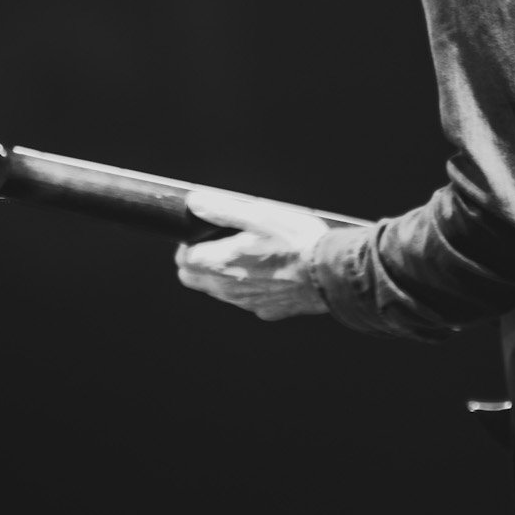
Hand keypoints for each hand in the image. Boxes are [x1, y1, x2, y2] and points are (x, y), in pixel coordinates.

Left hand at [174, 189, 331, 320]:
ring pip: (220, 291)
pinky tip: (270, 271)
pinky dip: (250, 286)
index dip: (191, 244)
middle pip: (195, 279)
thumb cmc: (298, 243)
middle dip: (200, 261)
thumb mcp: (259, 214)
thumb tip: (196, 203)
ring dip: (224, 274)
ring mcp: (247, 303)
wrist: (331, 274)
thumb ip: (222, 209)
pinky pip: (247, 299)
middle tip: (222, 243)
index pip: (183, 260)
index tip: (206, 234)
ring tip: (250, 254)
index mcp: (221, 264)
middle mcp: (229, 289)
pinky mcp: (266, 310)